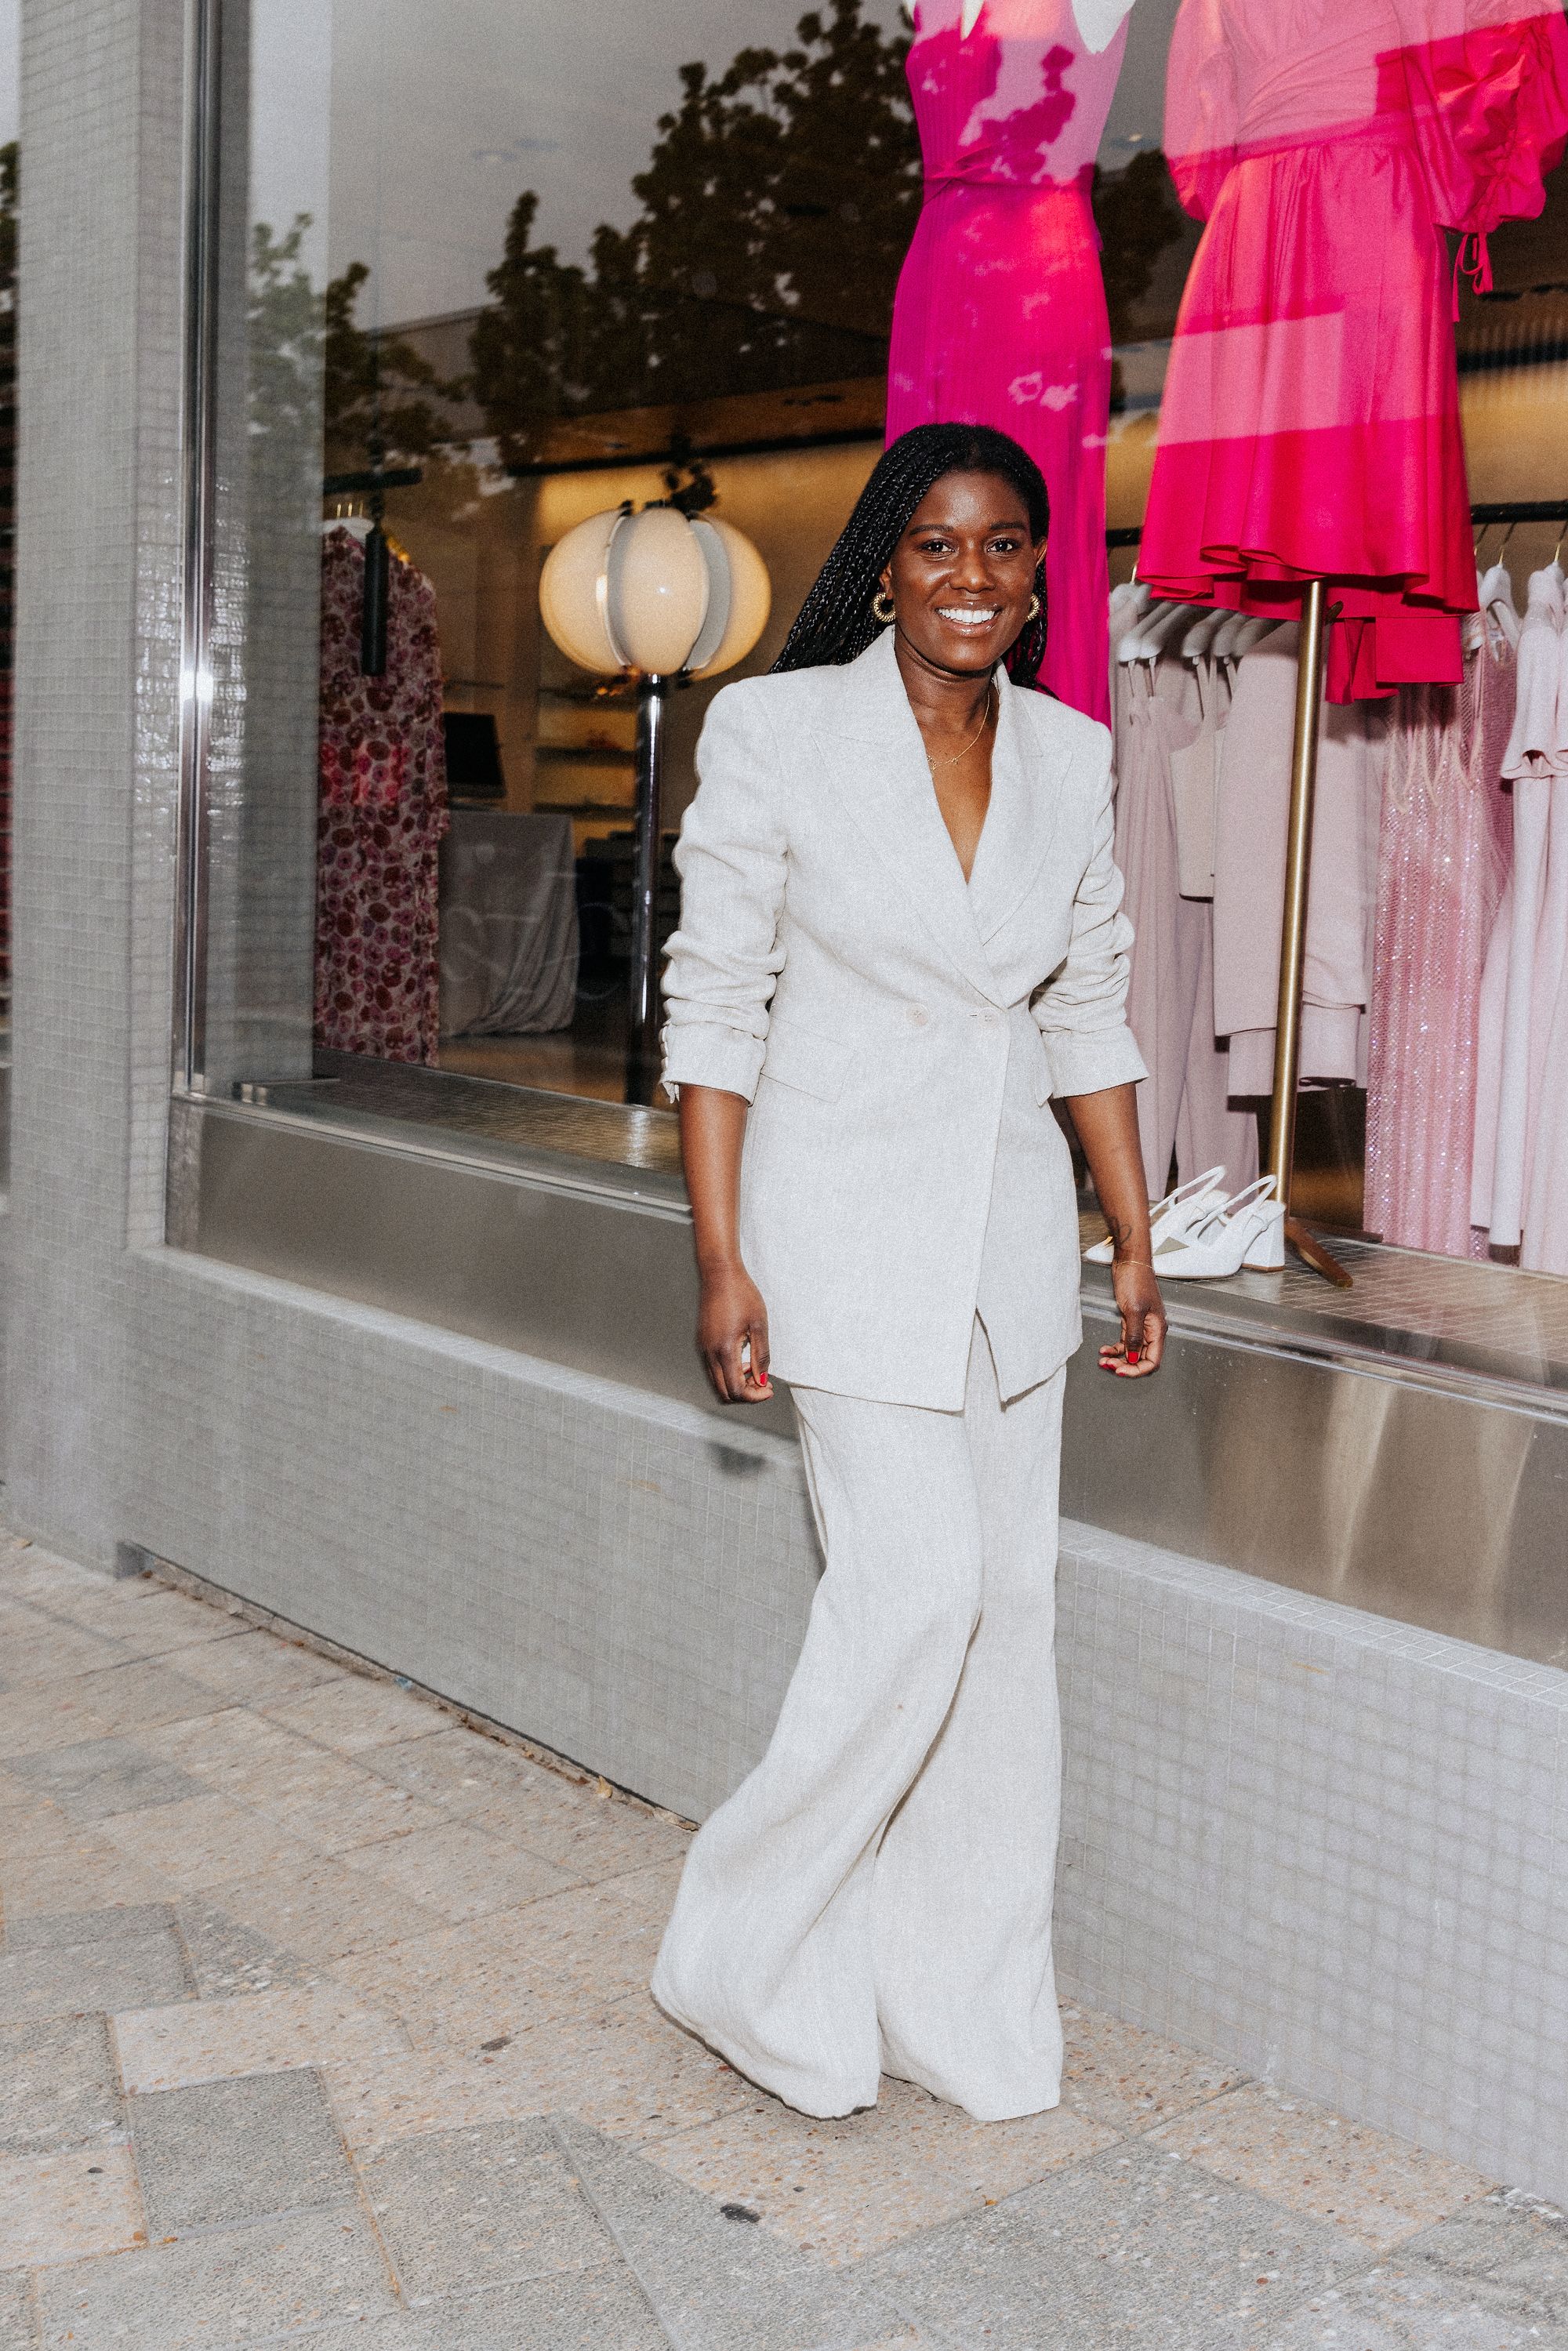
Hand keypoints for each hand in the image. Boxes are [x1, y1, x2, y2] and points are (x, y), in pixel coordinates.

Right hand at [697, 1262, 772, 1402]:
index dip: (754, 1396)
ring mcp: (703, 1348)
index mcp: (724, 1350)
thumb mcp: (759, 1325)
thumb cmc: (742, 1294)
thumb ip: (761, 1356)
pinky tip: (742, 1360)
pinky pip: (713, 1369)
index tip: (769, 1388)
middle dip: (746, 1394)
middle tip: (763, 1383)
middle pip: (724, 1393)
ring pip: (716, 1383)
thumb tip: (762, 1380)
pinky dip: (728, 1373)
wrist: (720, 1273)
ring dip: (736, 1384)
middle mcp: (709, 1353)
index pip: (736, 1390)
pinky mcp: (702, 1342)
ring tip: (754, 1370)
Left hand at [1099, 1257, 1165, 1378]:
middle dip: (1126, 1366)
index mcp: (1157, 1329)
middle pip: (1142, 1359)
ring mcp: (1141, 1326)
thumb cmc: (1136, 1280)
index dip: (1138, 1370)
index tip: (1121, 1371)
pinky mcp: (1131, 1320)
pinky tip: (1104, 1350)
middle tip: (1109, 1366)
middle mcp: (1151, 1330)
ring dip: (1118, 1359)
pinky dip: (1115, 1348)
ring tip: (1104, 1360)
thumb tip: (1133, 1357)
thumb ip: (1134, 1336)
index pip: (1153, 1361)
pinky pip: (1125, 1342)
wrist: (1129, 1262)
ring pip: (1132, 1352)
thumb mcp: (1134, 1310)